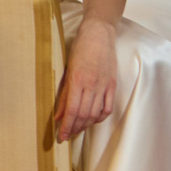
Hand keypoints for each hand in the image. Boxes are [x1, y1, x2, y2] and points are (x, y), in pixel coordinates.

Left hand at [53, 21, 117, 142]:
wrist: (99, 33)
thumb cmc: (80, 48)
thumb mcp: (67, 69)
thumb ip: (63, 94)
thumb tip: (58, 116)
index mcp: (77, 79)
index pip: (71, 110)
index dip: (66, 127)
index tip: (61, 137)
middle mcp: (91, 84)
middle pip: (83, 115)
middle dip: (74, 129)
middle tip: (67, 136)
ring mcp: (104, 85)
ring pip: (95, 114)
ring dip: (85, 125)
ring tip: (77, 130)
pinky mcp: (112, 84)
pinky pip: (108, 107)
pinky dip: (100, 117)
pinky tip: (93, 120)